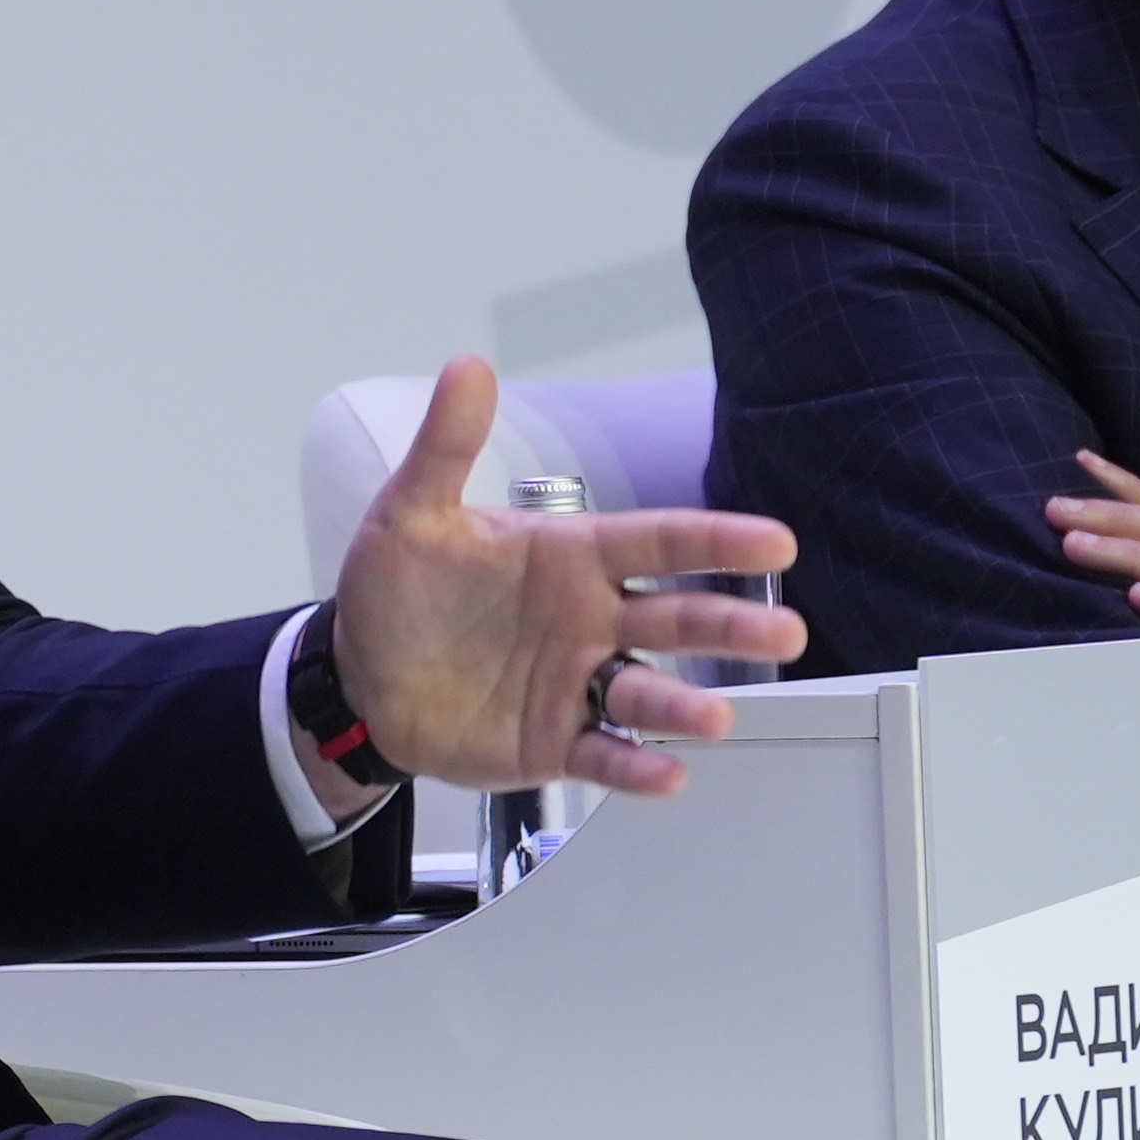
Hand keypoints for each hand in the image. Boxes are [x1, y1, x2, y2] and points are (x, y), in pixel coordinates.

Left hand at [326, 358, 804, 799]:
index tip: (774, 541)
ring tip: (717, 718)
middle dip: (731, 626)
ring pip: (648, 693)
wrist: (354, 676)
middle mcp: (588, 619)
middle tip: (785, 632)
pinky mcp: (554, 741)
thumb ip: (448, 446)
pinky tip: (668, 773)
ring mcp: (575, 683)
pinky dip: (637, 767)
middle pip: (675, 619)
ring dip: (687, 706)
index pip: (658, 543)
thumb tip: (468, 367)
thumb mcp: (414, 513)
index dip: (716, 542)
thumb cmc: (398, 591)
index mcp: (571, 556)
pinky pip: (605, 755)